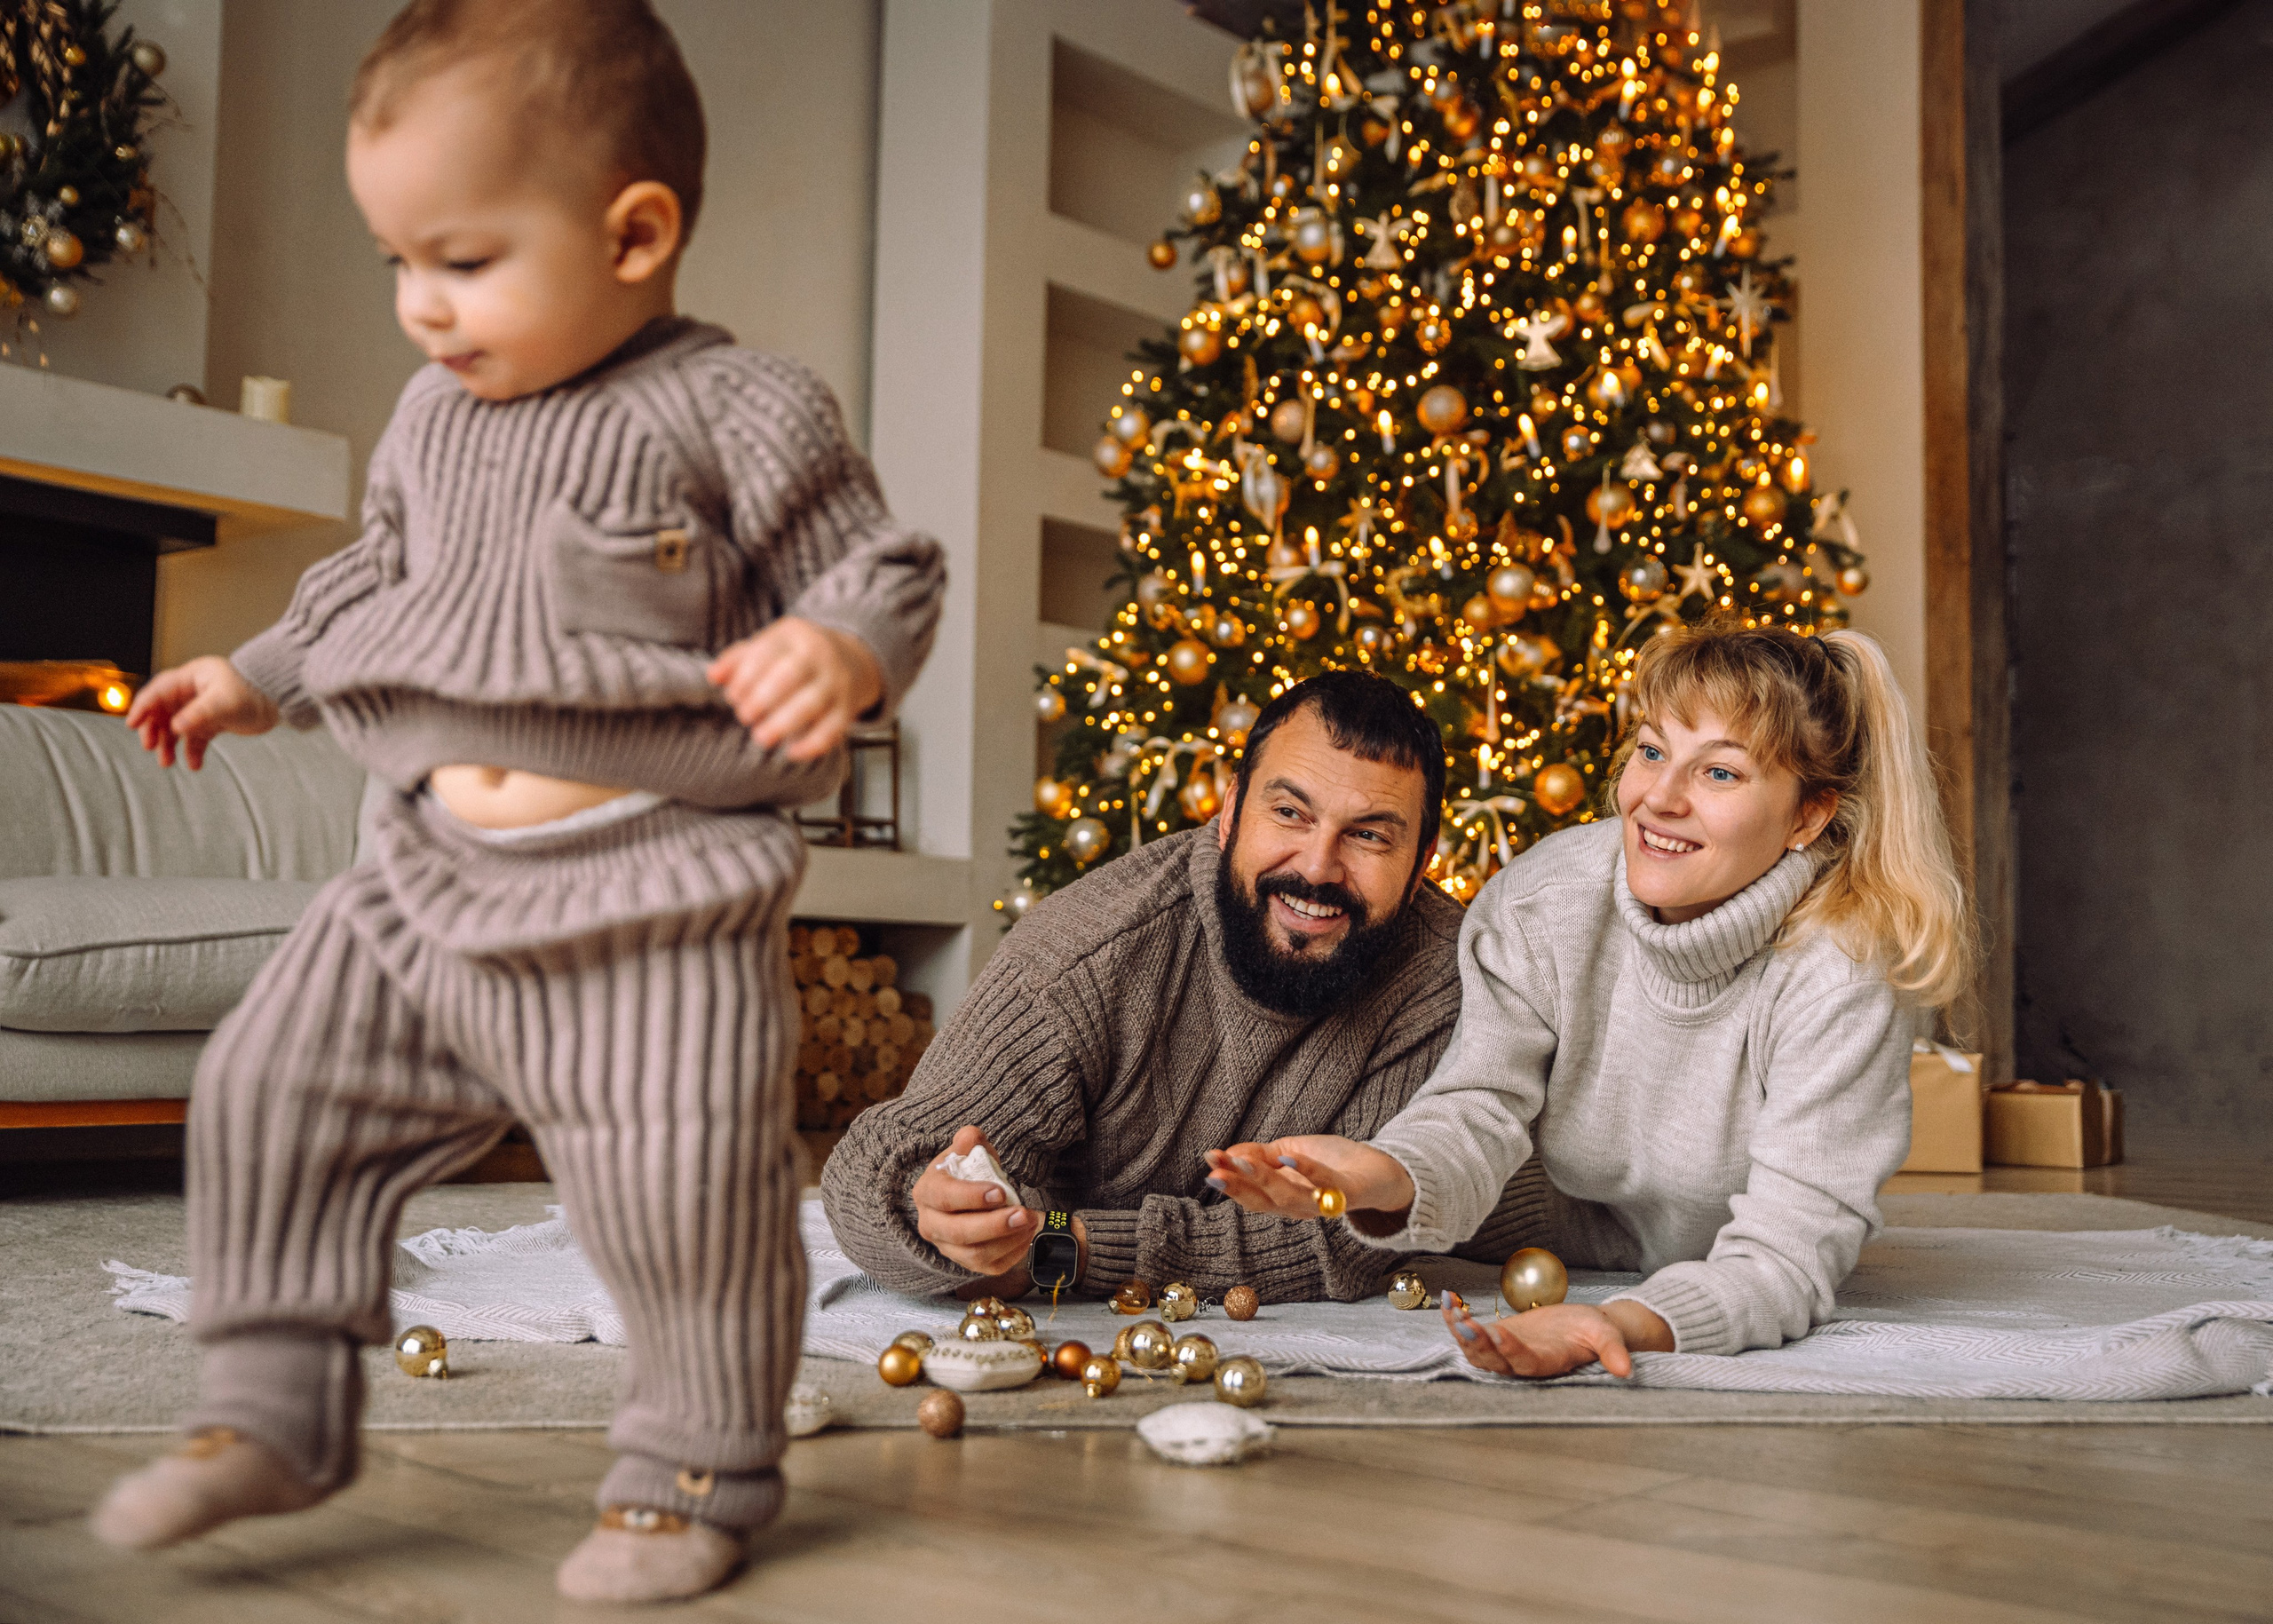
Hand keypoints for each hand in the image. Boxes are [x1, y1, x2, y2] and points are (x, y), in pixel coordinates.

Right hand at [123, 657, 278, 769]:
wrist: (281, 700)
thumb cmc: (255, 691)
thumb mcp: (224, 702)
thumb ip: (198, 714)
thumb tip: (174, 728)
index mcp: (193, 677)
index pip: (159, 691)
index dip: (143, 707)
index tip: (132, 725)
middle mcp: (194, 691)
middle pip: (163, 711)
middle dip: (154, 730)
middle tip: (150, 747)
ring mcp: (203, 707)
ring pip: (177, 727)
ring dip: (170, 745)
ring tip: (167, 763)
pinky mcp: (214, 722)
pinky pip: (197, 738)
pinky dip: (193, 751)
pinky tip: (195, 765)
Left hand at [707, 618, 881, 761]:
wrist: (853, 658)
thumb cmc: (798, 655)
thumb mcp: (771, 644)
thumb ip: (739, 659)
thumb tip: (713, 676)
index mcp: (794, 635)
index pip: (766, 653)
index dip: (745, 677)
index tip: (732, 696)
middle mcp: (819, 655)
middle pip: (791, 675)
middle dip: (762, 699)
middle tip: (744, 717)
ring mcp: (836, 682)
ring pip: (811, 703)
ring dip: (783, 723)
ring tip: (760, 738)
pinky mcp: (848, 707)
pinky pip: (833, 728)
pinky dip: (813, 744)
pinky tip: (792, 753)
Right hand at [912, 1125, 1035, 1279]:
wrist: (963, 1197)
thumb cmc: (966, 1172)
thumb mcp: (966, 1151)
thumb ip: (969, 1141)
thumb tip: (969, 1138)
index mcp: (927, 1192)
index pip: (944, 1198)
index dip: (971, 1197)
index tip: (1000, 1192)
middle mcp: (931, 1224)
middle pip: (959, 1233)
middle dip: (995, 1226)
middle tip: (1024, 1214)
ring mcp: (947, 1248)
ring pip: (975, 1255)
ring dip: (1008, 1240)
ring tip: (1031, 1221)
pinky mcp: (966, 1263)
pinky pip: (990, 1267)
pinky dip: (1012, 1253)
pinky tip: (1027, 1235)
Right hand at [1202, 1135, 1415, 1219]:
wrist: (1382, 1171)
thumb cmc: (1334, 1162)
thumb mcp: (1290, 1152)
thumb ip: (1261, 1155)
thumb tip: (1228, 1154)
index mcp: (1284, 1199)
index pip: (1251, 1195)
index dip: (1229, 1181)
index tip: (1208, 1161)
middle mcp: (1301, 1208)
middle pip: (1263, 1203)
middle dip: (1237, 1187)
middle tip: (1214, 1170)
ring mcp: (1322, 1202)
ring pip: (1288, 1198)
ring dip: (1263, 1180)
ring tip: (1241, 1163)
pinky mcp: (1346, 1192)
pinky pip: (1324, 1183)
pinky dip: (1305, 1171)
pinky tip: (1286, 1156)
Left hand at [1442, 1297, 1670, 1379]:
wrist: (1583, 1327)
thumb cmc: (1595, 1332)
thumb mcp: (1607, 1336)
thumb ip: (1612, 1351)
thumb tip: (1625, 1369)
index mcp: (1547, 1363)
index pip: (1525, 1362)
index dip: (1511, 1352)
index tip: (1500, 1335)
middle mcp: (1521, 1363)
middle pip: (1493, 1360)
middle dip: (1475, 1343)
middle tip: (1462, 1321)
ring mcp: (1505, 1353)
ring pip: (1476, 1351)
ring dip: (1459, 1331)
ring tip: (1449, 1307)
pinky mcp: (1495, 1340)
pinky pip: (1470, 1334)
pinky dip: (1456, 1320)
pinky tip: (1447, 1301)